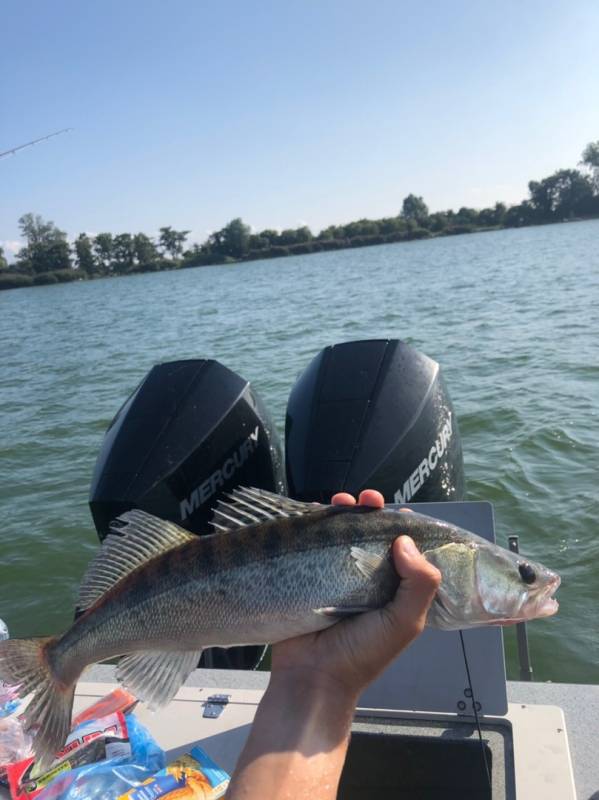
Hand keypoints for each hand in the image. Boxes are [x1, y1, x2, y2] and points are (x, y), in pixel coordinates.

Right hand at [271, 490, 440, 699]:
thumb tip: (405, 540)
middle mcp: (367, 579)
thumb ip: (419, 584)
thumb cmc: (364, 653)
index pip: (404, 550)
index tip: (398, 511)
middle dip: (372, 513)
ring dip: (345, 512)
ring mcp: (337, 575)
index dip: (403, 527)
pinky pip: (315, 543)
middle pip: (372, 535)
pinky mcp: (309, 574)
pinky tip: (318, 510)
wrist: (313, 676)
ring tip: (343, 500)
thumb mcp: (405, 622)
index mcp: (394, 589)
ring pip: (343, 534)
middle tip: (368, 500)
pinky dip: (317, 524)